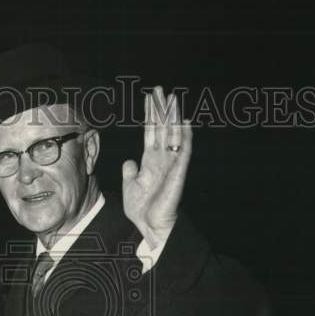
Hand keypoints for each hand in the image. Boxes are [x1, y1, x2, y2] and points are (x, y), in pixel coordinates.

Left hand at [121, 85, 191, 247]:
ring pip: (174, 135)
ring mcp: (171, 164)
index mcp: (150, 161)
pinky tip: (184, 122)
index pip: (151, 132)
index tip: (149, 98)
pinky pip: (184, 152)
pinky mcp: (178, 173)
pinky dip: (185, 137)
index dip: (150, 115)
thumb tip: (129, 161)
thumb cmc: (142, 210)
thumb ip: (130, 173)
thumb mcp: (130, 187)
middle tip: (160, 89)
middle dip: (160, 109)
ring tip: (172, 98)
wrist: (151, 226)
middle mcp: (162, 159)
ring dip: (173, 117)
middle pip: (162, 128)